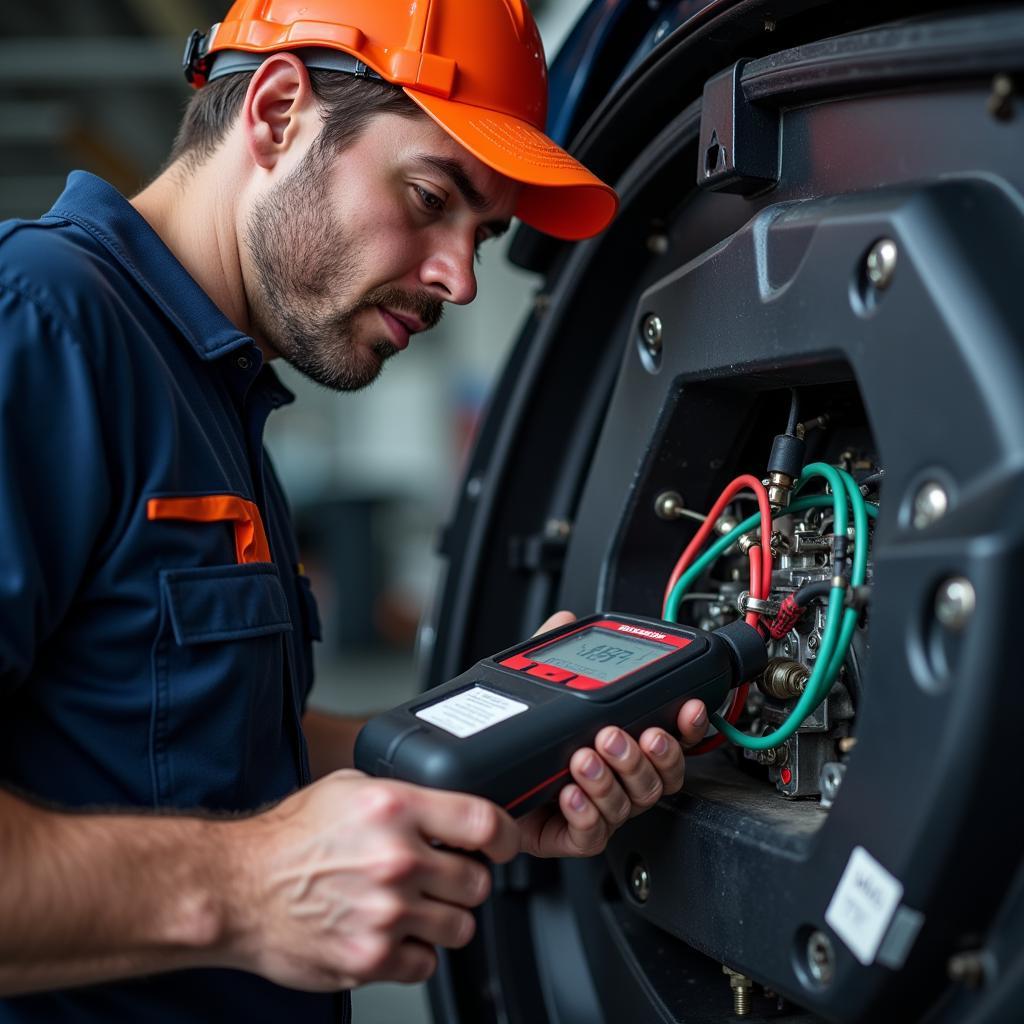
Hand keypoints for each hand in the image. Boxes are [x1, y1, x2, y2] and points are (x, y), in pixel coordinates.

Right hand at [220, 771, 518, 989]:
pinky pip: (425, 964)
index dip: (505, 835)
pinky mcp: (371, 957)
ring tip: (414, 905)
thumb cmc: (287, 838)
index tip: (502, 843)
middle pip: (477, 882)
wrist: (237, 888)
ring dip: (443, 918)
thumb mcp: (348, 789)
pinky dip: (414, 953)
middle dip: (465, 879)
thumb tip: (442, 800)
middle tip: (442, 875)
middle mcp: (396, 860)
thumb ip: (401, 794)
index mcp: (396, 810)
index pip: (483, 822)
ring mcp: (386, 913)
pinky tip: (392, 932)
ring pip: (459, 927)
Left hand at [517, 611, 708, 858]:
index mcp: (622, 740)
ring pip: (631, 803)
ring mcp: (599, 808)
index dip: (687, 723)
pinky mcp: (571, 834)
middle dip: (647, 755)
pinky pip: (594, 833)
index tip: (688, 707)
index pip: (671, 735)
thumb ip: (553, 651)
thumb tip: (565, 619)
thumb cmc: (519, 738)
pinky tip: (571, 792)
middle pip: (661, 776)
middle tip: (615, 734)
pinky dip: (586, 812)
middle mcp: (618, 777)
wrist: (479, 783)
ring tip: (584, 759)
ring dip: (612, 779)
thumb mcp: (535, 685)